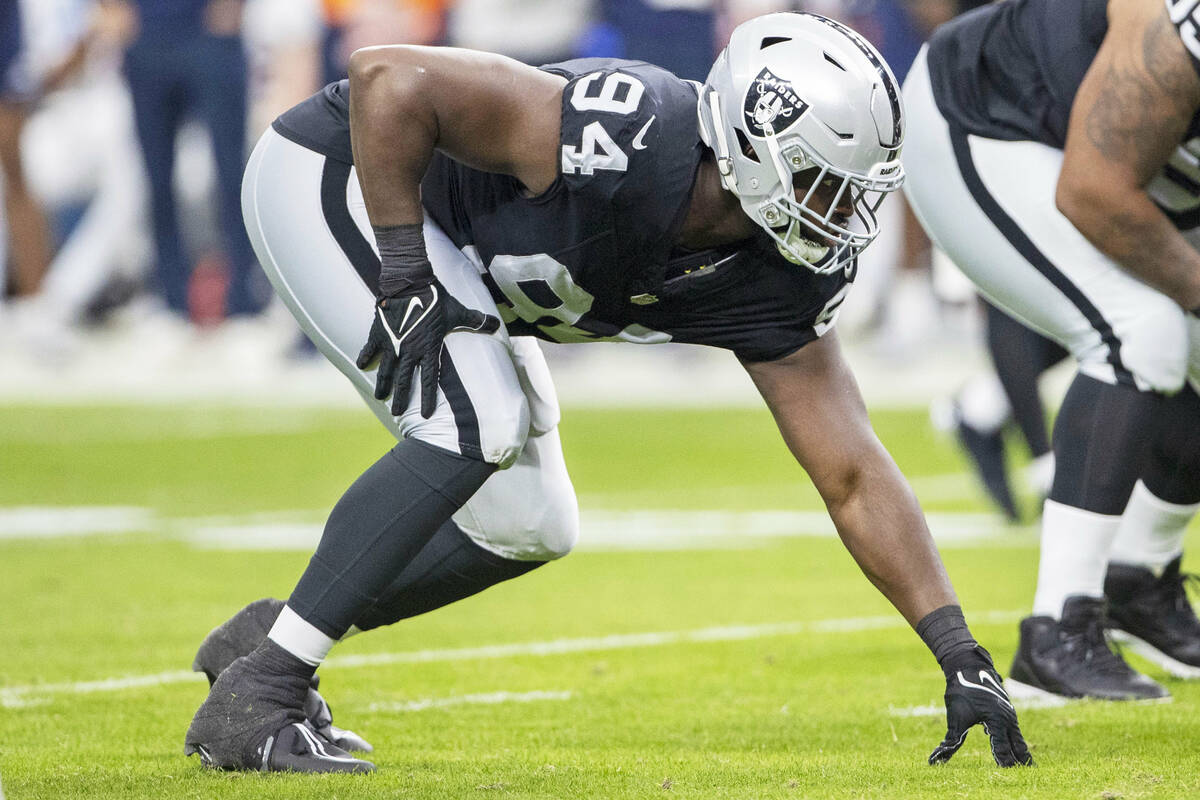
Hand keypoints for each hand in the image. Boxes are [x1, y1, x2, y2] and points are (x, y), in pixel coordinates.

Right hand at [356, 280, 499, 416]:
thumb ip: (476, 321)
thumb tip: (497, 324)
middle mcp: (409, 350)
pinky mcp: (379, 331)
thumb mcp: (458, 311)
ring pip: (386, 370)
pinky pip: (370, 348)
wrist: (409, 282)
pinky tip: (360, 365)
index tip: (426, 415)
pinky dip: (365, 356)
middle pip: (404, 381)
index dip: (428, 399)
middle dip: (401, 399)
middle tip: (397, 413)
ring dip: (382, 384)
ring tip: (379, 397)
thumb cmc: (436, 297)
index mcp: (428, 348)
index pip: (429, 380)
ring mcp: (392, 342)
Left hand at [928, 645, 1033, 767]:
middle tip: (1025, 775)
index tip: (1006, 775)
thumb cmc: (961, 690)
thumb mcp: (955, 717)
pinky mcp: (1006, 710)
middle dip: (1020, 762)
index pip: (1001, 748)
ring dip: (1020, 753)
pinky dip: (1016, 742)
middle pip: (1017, 746)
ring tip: (1025, 767)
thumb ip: (951, 741)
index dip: (1003, 762)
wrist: (968, 665)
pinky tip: (1014, 748)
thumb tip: (936, 759)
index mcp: (997, 720)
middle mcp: (1007, 718)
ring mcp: (1009, 713)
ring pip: (1017, 738)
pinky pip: (1014, 731)